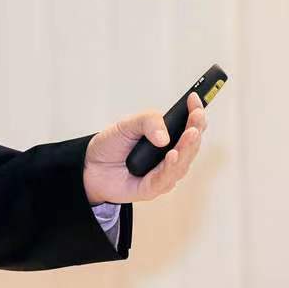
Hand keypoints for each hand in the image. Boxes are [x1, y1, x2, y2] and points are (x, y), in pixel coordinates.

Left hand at [82, 93, 207, 204]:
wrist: (92, 166)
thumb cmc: (112, 145)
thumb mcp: (127, 124)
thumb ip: (147, 122)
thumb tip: (164, 137)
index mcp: (168, 137)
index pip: (189, 124)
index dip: (195, 112)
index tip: (195, 98)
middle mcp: (171, 155)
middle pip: (191, 143)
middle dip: (195, 128)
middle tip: (196, 117)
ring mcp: (164, 172)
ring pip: (183, 162)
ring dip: (187, 147)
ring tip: (190, 134)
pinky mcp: (152, 188)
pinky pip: (165, 178)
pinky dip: (170, 167)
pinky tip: (173, 155)